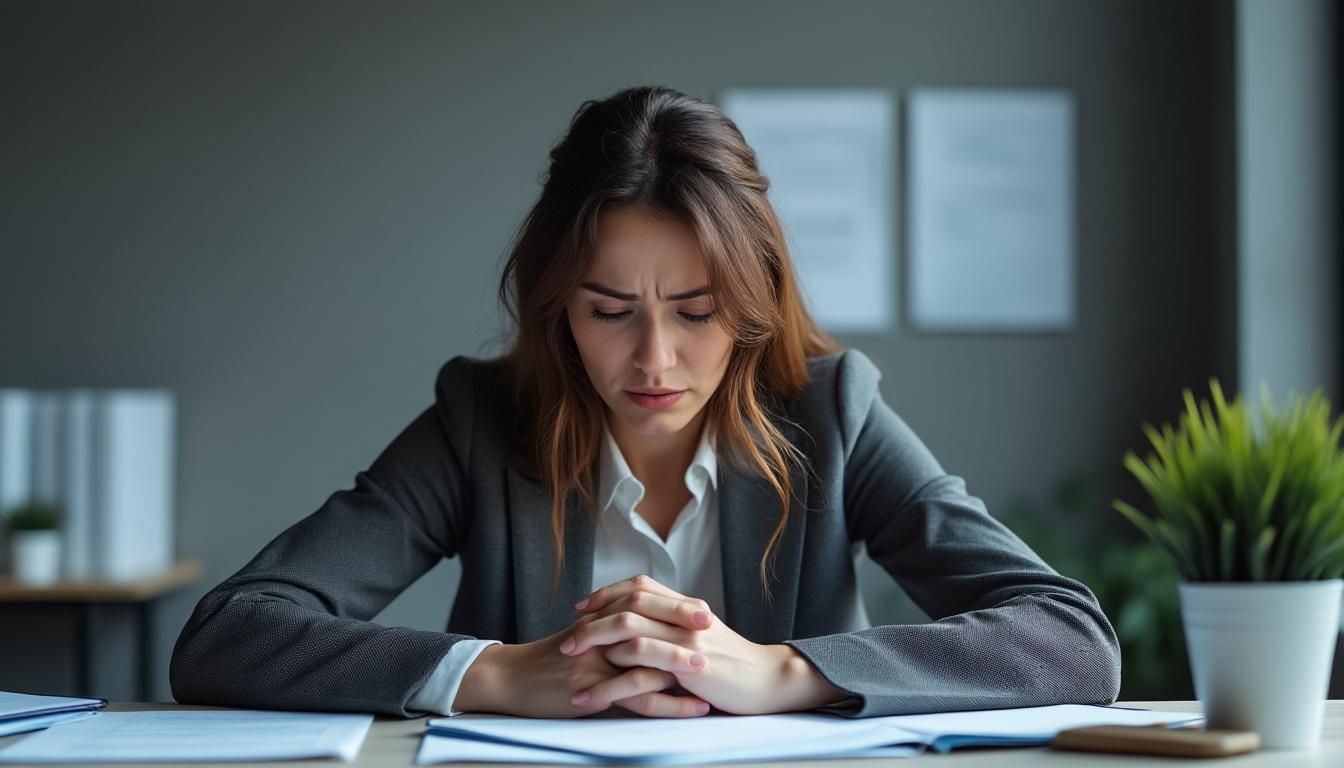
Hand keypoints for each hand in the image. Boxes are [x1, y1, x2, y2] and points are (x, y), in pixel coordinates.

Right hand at [454, 611, 711, 717]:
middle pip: (647, 623)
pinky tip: (691, 708)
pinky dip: (668, 704)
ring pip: (645, 660)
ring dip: (680, 666)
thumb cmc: (549, 663)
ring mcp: (595, 662)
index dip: (674, 606)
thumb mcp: (581, 640)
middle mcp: (600, 635)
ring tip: (711, 674)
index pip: (643, 604)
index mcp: (600, 620)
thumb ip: (611, 633)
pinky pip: (636, 697)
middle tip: (714, 627)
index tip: (704, 610)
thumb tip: (647, 635)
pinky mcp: (591, 689)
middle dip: (682, 625)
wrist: (510, 680)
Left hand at [564, 574, 847, 714]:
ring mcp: (684, 638)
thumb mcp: (704, 638)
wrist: (769, 680)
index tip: (583, 607)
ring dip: (592, 643)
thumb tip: (646, 629)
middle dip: (592, 619)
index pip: (640, 585)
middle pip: (627, 602)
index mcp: (687, 606)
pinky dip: (610, 679)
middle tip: (566, 636)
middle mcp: (683, 615)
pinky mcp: (687, 665)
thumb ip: (677, 628)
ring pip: (628, 628)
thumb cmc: (735, 664)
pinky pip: (640, 664)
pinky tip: (591, 694)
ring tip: (568, 661)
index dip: (608, 593)